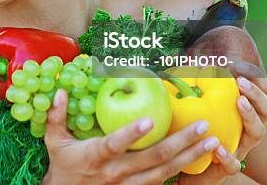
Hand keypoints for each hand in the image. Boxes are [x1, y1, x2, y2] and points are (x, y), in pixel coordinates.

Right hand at [42, 89, 220, 184]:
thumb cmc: (64, 165)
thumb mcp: (55, 141)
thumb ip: (56, 116)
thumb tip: (60, 91)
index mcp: (96, 156)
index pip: (114, 144)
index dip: (131, 134)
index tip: (149, 120)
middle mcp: (116, 172)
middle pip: (152, 158)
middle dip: (180, 142)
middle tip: (202, 125)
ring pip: (164, 172)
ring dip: (189, 157)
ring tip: (211, 142)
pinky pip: (163, 182)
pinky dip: (183, 171)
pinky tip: (199, 159)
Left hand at [178, 69, 266, 184]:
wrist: (188, 168)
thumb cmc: (192, 128)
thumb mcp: (190, 102)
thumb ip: (187, 82)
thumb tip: (172, 57)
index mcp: (241, 111)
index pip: (259, 92)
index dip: (258, 79)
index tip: (246, 66)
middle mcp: (246, 129)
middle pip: (266, 110)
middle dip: (257, 94)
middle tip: (241, 82)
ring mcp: (240, 148)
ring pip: (257, 134)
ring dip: (250, 116)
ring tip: (239, 102)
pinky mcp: (225, 168)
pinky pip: (233, 165)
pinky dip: (228, 156)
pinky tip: (218, 147)